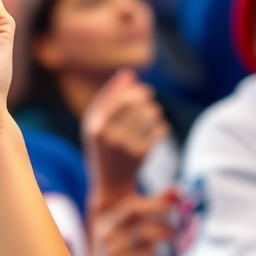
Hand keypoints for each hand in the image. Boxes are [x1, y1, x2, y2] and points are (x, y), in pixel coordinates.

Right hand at [81, 69, 168, 208]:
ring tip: (150, 116)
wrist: (110, 182)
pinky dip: (160, 127)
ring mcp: (125, 146)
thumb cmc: (102, 144)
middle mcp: (109, 136)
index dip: (135, 90)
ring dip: (154, 112)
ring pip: (151, 114)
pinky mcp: (142, 154)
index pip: (120, 97)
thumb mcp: (96, 121)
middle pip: (138, 103)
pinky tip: (155, 131)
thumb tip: (129, 73)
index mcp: (95, 125)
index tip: (143, 91)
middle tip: (149, 100)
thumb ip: (109, 96)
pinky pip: (160, 129)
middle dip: (146, 99)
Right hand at [86, 191, 175, 255]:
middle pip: (134, 214)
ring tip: (172, 234)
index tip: (176, 196)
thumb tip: (177, 189)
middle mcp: (105, 233)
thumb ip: (152, 208)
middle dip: (158, 210)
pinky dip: (153, 252)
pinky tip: (152, 253)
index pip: (131, 205)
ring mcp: (111, 251)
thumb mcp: (130, 230)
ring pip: (144, 235)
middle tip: (178, 212)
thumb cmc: (123, 251)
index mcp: (106, 220)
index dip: (154, 200)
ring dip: (162, 232)